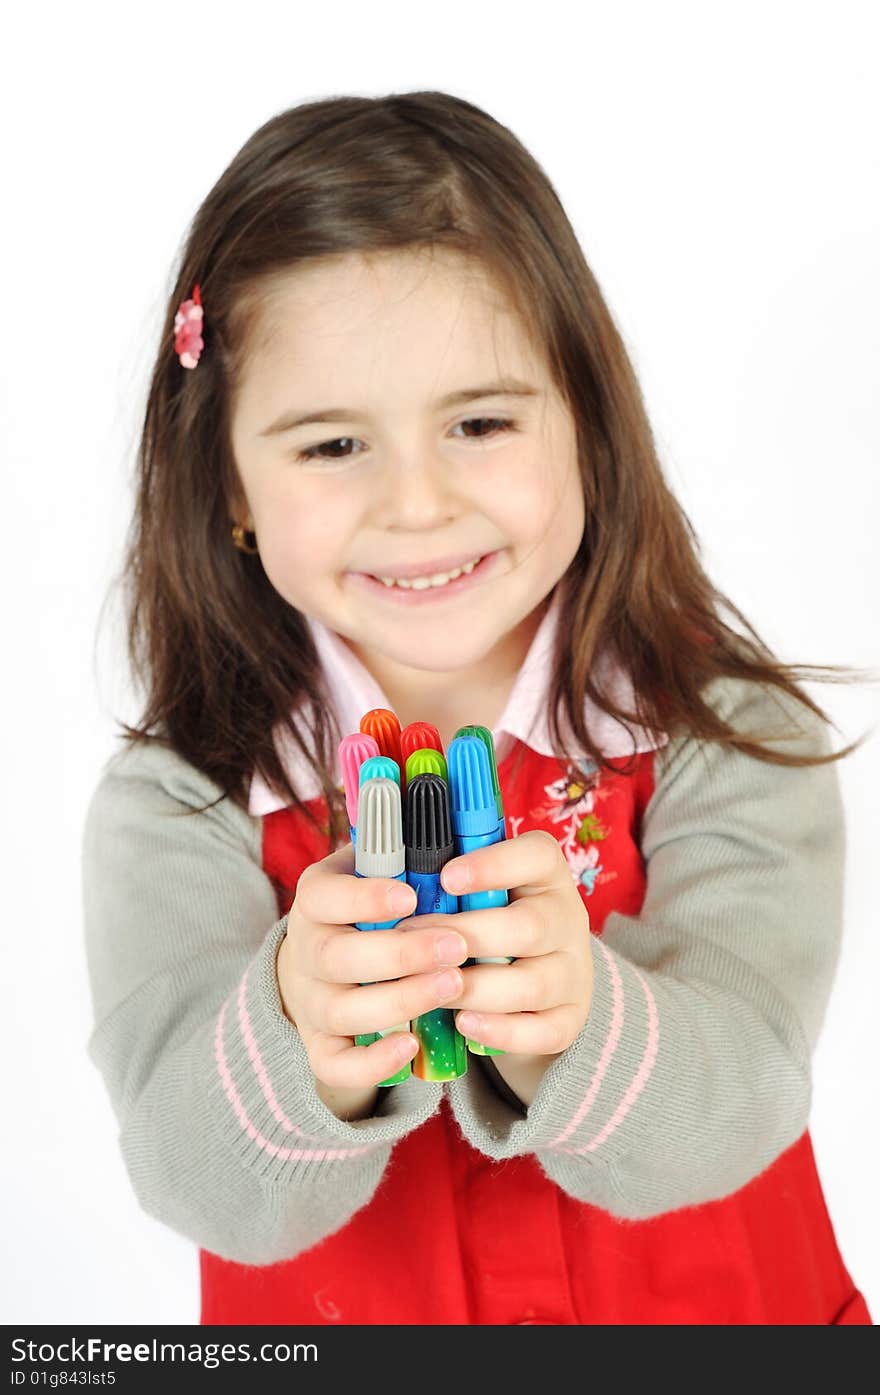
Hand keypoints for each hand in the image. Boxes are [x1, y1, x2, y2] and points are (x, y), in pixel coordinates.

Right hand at [276, 842, 469, 1090]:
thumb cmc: (369, 908)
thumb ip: (403, 855)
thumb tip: (455, 826)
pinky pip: (336, 1064)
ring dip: (400, 999)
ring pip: (343, 1011)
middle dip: (400, 954)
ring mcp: (311, 1002)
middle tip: (455, 946)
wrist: (324, 963)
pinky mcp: (321, 1045)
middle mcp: (307, 951)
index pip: (327, 896)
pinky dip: (371, 1062)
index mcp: (317, 899)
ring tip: (452, 985)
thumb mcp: (374, 869)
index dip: (365, 898)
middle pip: (338, 958)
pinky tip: (411, 1043)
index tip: (410, 896)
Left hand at [396, 829, 594, 1062]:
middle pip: (529, 926)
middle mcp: (567, 918)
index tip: (447, 877)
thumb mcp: (478, 886)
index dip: (493, 865)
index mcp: (546, 872)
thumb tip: (383, 867)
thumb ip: (445, 876)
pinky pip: (542, 1031)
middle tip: (411, 941)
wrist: (538, 972)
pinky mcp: (569, 1019)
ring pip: (532, 983)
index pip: (536, 855)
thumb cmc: (489, 916)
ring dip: (476, 989)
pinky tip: (462, 1025)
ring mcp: (573, 972)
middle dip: (466, 936)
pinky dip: (501, 1031)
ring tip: (431, 988)